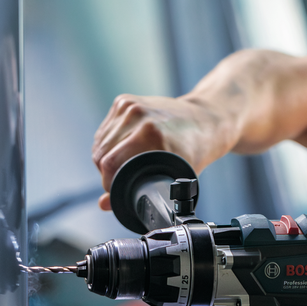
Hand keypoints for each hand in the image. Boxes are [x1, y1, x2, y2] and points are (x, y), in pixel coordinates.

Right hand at [91, 94, 236, 209]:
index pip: (109, 164)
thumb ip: (139, 192)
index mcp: (151, 134)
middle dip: (107, 174)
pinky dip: (109, 145)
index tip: (116, 192)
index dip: (109, 184)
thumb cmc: (196, 149)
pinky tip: (125, 151)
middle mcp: (138, 115)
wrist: (206, 118)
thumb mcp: (175, 176)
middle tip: (123, 182)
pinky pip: (105, 131)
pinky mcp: (124, 100)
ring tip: (126, 167)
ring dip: (106, 160)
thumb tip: (104, 204)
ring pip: (100, 143)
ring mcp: (130, 105)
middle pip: (101, 155)